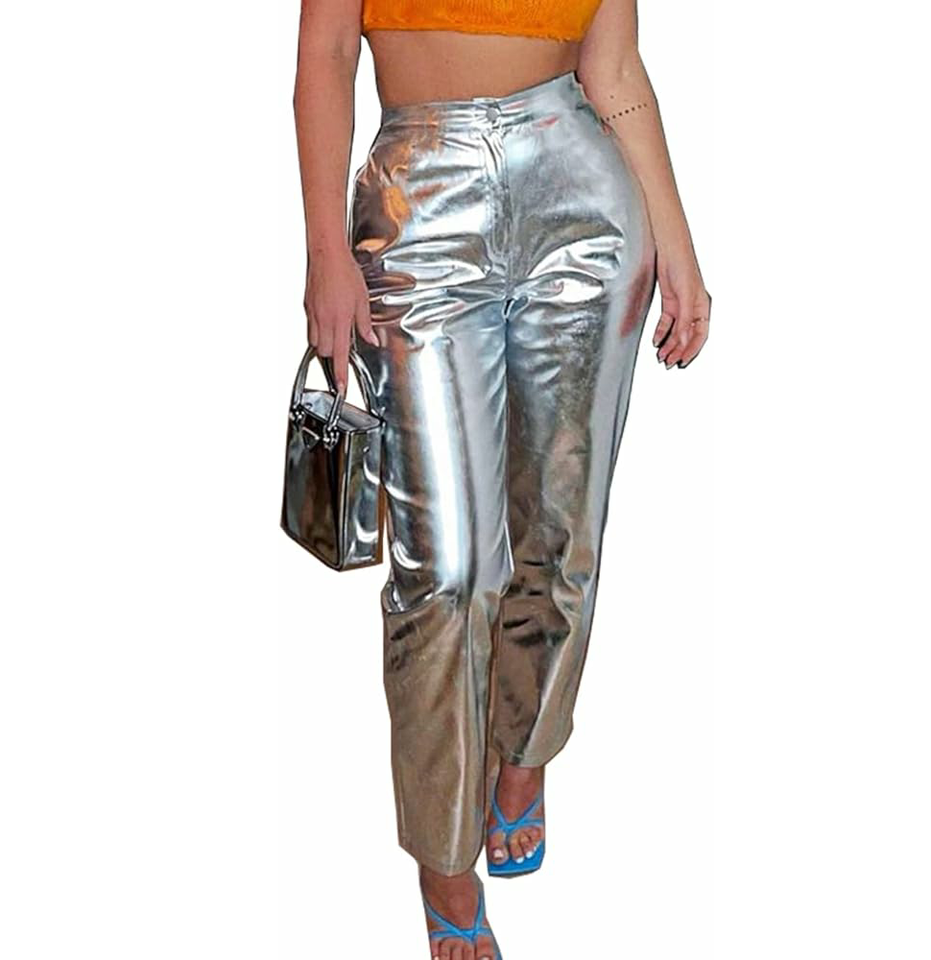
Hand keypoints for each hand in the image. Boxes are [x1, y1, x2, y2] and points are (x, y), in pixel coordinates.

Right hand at [305, 247, 378, 393]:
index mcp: (340, 320)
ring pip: (314, 342)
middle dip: (331, 355)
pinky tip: (327, 320)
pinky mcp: (307, 307)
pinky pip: (310, 327)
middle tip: (342, 349)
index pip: (339, 355)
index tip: (342, 387)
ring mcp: (313, 314)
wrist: (327, 254)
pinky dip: (317, 331)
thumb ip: (365, 324)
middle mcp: (324, 320)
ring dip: (324, 344)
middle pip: (323, 351)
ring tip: (334, 333)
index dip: (341, 374)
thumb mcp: (363, 300)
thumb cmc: (345, 273)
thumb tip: (371, 340)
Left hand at [652, 248, 710, 368]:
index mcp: (702, 307)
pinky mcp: (669, 302)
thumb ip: (685, 319)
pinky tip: (656, 341)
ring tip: (661, 355)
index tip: (683, 361)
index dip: (692, 350)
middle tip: (669, 362)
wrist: (669, 249)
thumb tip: (685, 339)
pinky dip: (661, 333)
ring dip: (669, 344)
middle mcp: (693, 308)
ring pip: (676, 331)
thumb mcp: (685, 295)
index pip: (700, 335)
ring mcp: (680, 305)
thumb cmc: (683, 265)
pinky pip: (666, 323)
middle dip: (678, 350)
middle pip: (687, 336)